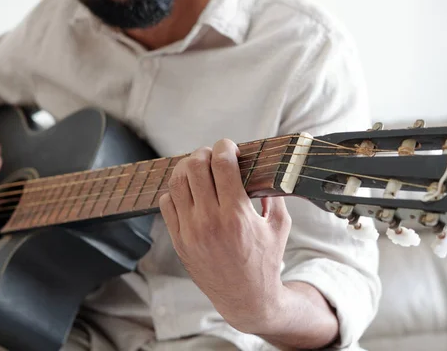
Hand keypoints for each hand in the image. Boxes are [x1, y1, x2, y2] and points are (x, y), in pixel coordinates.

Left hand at [159, 139, 291, 332]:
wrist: (246, 299)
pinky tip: (189, 191)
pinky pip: (167, 204)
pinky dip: (175, 191)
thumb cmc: (265, 262)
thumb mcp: (279, 227)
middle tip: (213, 155)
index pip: (223, 165)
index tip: (230, 147)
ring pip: (177, 182)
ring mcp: (190, 232)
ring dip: (188, 168)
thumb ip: (274, 196)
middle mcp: (210, 221)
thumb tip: (266, 170)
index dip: (225, 147)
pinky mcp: (179, 241)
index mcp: (237, 214)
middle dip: (205, 153)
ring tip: (198, 168)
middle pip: (196, 167)